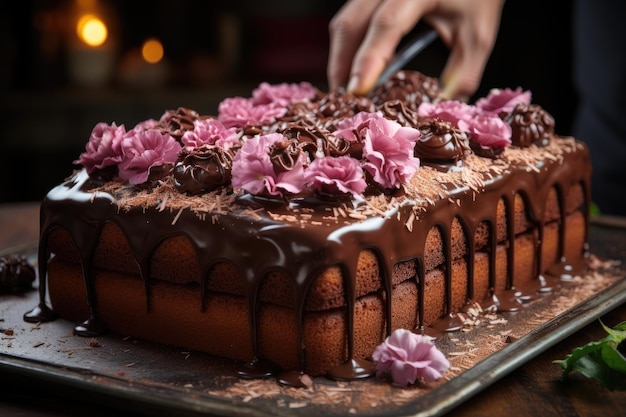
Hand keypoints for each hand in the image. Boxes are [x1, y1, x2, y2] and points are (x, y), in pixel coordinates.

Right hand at [327, 0, 504, 98]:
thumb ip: (461, 74)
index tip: (358, 91)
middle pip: (351, 23)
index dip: (369, 58)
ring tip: (348, 91)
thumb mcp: (477, 36)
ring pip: (344, 22)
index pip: (387, 24)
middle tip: (345, 101)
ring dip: (341, 59)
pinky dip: (347, 49)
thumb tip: (438, 110)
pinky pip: (349, 20)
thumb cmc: (475, 0)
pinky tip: (354, 71)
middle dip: (342, 65)